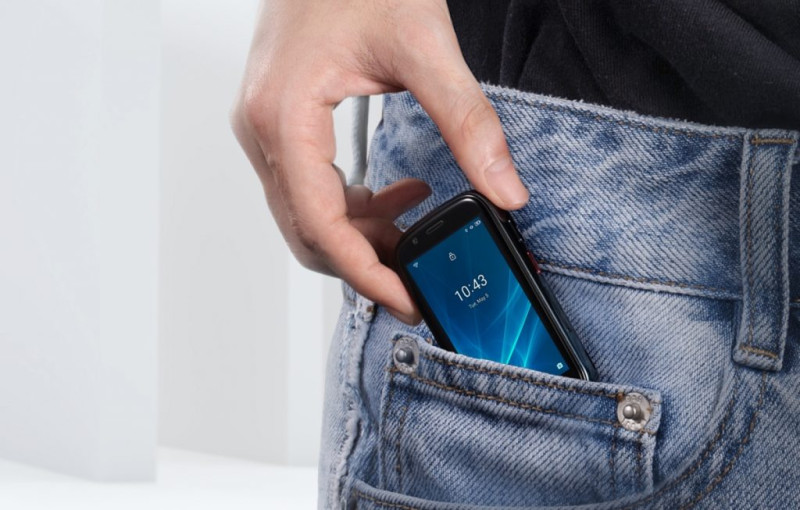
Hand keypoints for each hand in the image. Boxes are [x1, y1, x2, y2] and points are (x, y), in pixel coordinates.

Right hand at [231, 0, 528, 323]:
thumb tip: (504, 189)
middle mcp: (263, 129)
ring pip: (306, 215)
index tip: (407, 298)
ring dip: (361, 235)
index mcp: (286, 115)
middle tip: (418, 279)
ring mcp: (265, 127)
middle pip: (306, 231)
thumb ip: (468, 122)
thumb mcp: (424, 45)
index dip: (365, 271)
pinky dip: (353, 206)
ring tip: (417, 234)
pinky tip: (401, 194)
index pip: (320, 223)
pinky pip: (310, 187)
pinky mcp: (280, 122)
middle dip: (364, 262)